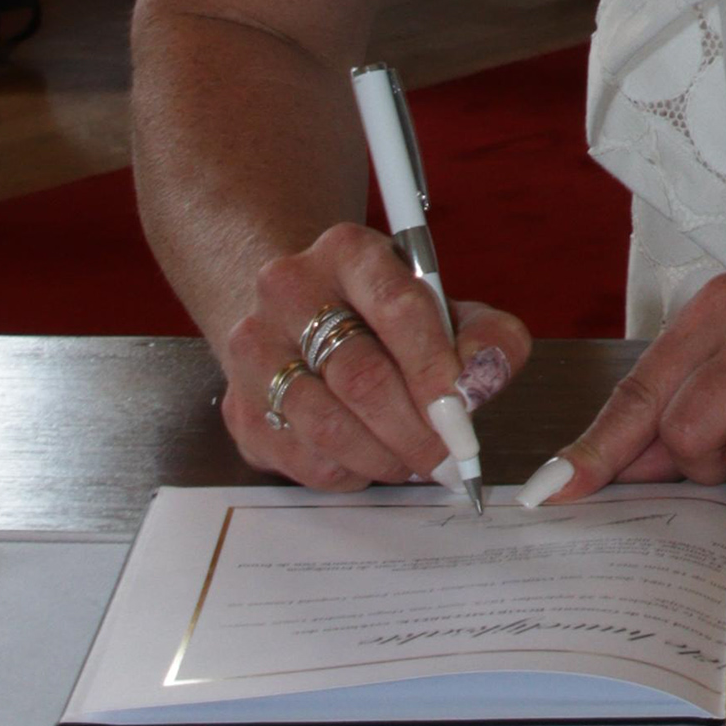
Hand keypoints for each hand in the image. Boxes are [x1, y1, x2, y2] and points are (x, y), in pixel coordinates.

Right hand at [215, 220, 527, 485]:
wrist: (301, 319)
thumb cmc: (384, 319)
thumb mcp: (445, 310)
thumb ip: (486, 338)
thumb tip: (479, 380)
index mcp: (348, 252)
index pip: (398, 307)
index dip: (435, 369)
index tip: (460, 412)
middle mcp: (289, 290)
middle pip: (360, 376)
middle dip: (415, 429)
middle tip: (447, 456)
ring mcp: (255, 349)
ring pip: (327, 425)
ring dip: (384, 458)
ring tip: (413, 461)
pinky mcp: (239, 406)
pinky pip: (303, 459)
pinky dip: (350, 473)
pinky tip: (369, 460)